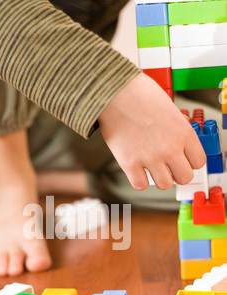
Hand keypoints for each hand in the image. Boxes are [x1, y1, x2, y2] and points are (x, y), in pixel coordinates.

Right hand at [98, 73, 205, 190]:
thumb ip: (177, 131)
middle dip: (176, 173)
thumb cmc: (139, 94)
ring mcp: (150, 157)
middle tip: (166, 165)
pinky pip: (140, 185)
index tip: (180, 159)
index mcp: (184, 133)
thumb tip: (177, 146)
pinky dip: (139, 180)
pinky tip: (136, 169)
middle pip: (184, 177)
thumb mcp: (170, 110)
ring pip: (165, 185)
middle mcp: (170, 148)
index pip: (198, 162)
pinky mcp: (130, 163)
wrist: (114, 92)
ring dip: (158, 178)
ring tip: (150, 166)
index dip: (188, 161)